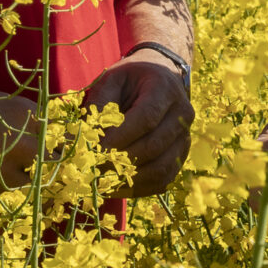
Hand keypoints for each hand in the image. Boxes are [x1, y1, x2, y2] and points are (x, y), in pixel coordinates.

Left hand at [85, 56, 194, 197]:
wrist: (158, 80)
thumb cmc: (129, 80)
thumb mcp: (110, 81)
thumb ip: (99, 107)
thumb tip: (83, 140)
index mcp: (165, 88)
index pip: (146, 118)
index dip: (119, 138)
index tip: (93, 151)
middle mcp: (182, 114)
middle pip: (153, 146)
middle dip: (119, 161)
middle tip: (90, 170)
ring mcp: (184, 137)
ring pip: (160, 167)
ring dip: (129, 178)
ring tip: (100, 181)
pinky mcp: (180, 157)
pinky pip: (162, 180)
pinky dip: (138, 188)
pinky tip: (114, 186)